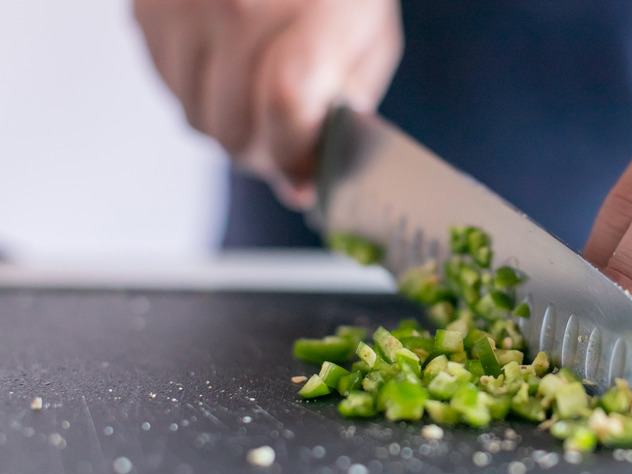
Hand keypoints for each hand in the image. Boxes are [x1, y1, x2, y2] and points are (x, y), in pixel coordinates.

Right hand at [134, 0, 401, 207]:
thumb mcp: (369, 38)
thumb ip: (344, 111)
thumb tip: (302, 183)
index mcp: (311, 9)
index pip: (284, 105)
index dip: (293, 153)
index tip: (304, 170)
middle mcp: (237, 4)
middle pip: (233, 127)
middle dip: (264, 153)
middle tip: (285, 141)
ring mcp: (184, 5)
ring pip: (195, 118)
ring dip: (229, 125)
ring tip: (258, 95)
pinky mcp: (147, 9)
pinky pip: (168, 88)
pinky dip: (200, 94)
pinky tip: (229, 66)